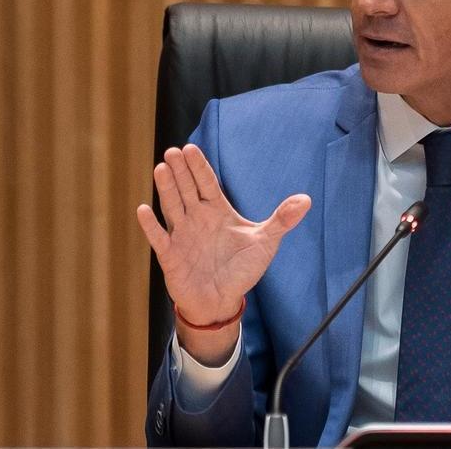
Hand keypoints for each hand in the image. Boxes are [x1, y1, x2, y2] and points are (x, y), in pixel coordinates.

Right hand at [136, 144, 309, 335]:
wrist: (222, 301)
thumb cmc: (242, 269)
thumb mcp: (266, 243)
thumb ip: (281, 220)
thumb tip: (306, 200)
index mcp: (217, 211)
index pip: (207, 183)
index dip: (198, 167)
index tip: (190, 149)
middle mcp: (197, 218)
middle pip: (187, 189)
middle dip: (180, 171)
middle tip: (172, 152)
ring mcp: (182, 235)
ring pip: (172, 207)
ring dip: (166, 189)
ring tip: (161, 169)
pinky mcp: (170, 255)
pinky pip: (159, 237)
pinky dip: (151, 226)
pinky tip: (144, 210)